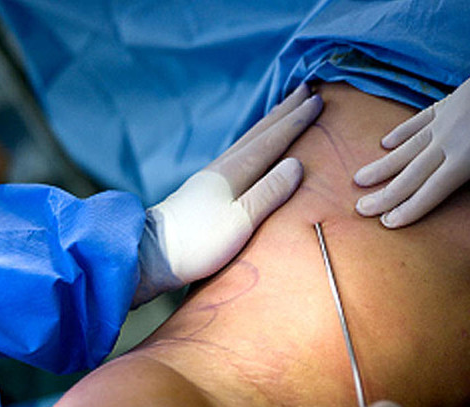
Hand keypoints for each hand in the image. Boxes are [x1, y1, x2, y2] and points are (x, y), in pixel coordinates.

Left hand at [134, 85, 321, 304]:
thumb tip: (296, 164)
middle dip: (285, 110)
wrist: (152, 253)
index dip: (296, 120)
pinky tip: (256, 144)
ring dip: (271, 121)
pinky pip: (241, 151)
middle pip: (261, 131)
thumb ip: (269, 192)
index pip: (274, 140)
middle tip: (307, 89)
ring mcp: (214, 175)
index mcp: (235, 172)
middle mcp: (225, 166)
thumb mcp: (240, 221)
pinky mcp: (207, 187)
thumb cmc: (199, 242)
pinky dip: (256, 138)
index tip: (317, 100)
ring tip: (286, 108)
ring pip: (250, 138)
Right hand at [354, 64, 469, 228]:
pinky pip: (417, 122)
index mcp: (468, 159)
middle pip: (411, 174)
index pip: (433, 191)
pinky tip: (385, 143)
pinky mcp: (445, 103)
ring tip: (360, 179)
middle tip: (360, 208)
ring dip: (382, 166)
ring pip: (406, 149)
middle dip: (385, 195)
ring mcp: (443, 121)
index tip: (388, 223)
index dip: (410, 209)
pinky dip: (400, 133)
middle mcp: (448, 142)